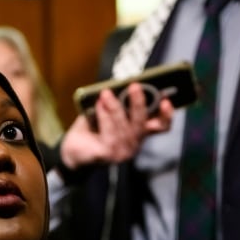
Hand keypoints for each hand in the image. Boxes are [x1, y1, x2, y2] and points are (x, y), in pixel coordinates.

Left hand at [59, 82, 173, 169]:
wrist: (72, 150)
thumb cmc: (93, 128)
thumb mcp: (109, 112)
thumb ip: (119, 102)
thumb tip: (122, 84)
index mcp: (139, 133)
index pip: (161, 126)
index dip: (167, 115)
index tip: (166, 101)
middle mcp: (134, 144)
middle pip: (142, 124)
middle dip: (139, 104)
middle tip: (134, 86)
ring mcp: (121, 152)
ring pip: (124, 127)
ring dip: (115, 107)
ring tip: (106, 93)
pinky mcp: (106, 155)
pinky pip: (108, 133)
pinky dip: (104, 116)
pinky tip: (99, 105)